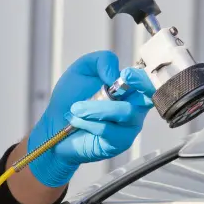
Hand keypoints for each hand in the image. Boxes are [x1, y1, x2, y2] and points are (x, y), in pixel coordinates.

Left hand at [28, 50, 154, 187]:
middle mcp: (135, 106)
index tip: (126, 75)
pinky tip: (76, 122)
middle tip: (112, 86)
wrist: (55, 125)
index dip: (142, 78)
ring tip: (75, 108)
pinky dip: (89, 123)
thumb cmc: (70, 98)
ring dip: (97, 108)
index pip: (148, 81)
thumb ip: (102, 60)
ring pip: (124, 112)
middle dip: (136, 90)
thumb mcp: (82, 70)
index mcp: (129, 87)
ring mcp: (130, 126)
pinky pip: (109, 130)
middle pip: (147, 97)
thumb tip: (116, 75)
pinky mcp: (120, 142)